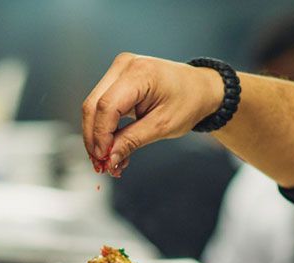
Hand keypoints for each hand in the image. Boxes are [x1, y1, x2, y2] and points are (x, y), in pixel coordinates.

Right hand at [81, 53, 222, 176]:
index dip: (100, 135)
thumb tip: (109, 157)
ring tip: (107, 160)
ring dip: (97, 136)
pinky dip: (104, 128)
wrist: (199, 88)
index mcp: (139, 73)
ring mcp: (119, 70)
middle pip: (93, 105)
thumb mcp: (163, 126)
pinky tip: (111, 147)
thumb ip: (132, 141)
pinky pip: (102, 105)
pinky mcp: (117, 79)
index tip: (103, 158)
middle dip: (94, 138)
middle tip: (100, 164)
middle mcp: (124, 66)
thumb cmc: (189, 101)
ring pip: (94, 106)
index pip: (107, 106)